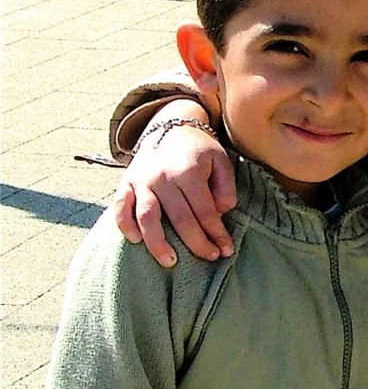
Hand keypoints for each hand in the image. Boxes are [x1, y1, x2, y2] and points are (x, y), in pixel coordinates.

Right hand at [112, 101, 235, 265]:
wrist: (170, 127)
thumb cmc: (200, 151)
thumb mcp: (222, 161)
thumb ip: (226, 187)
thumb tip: (219, 213)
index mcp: (189, 172)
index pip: (205, 211)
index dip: (216, 233)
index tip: (226, 250)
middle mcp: (163, 177)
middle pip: (180, 218)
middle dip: (196, 243)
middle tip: (209, 257)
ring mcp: (141, 181)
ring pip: (147, 217)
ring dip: (157, 243)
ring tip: (170, 261)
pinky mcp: (126, 183)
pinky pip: (120, 207)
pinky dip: (124, 224)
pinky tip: (135, 241)